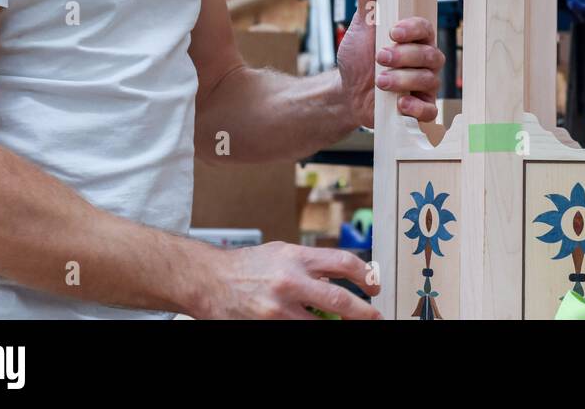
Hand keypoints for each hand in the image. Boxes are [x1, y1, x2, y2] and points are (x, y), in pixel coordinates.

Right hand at [197, 242, 380, 318]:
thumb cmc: (247, 265)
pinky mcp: (267, 326)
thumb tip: (339, 278)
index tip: (374, 286)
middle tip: (375, 317)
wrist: (209, 280)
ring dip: (337, 326)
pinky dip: (310, 329)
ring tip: (345, 325)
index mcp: (297, 257)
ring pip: (320, 325)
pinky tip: (315, 326)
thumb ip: (310, 264)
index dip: (366, 276)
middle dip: (363, 312)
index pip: (344, 263)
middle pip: (339, 299)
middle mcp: (290, 281)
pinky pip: (298, 331)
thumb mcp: (282, 252)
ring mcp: (278, 308)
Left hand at [335, 0, 442, 126]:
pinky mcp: (419, 107)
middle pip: (429, 55)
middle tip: (380, 57)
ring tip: (380, 81)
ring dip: (403, 80)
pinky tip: (400, 104)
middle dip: (404, 57)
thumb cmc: (359, 59)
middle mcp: (424, 60)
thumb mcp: (361, 27)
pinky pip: (430, 108)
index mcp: (413, 38)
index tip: (393, 31)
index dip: (412, 30)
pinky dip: (416, 107)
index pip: (425, 28)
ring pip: (428, 80)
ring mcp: (424, 84)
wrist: (347, 93)